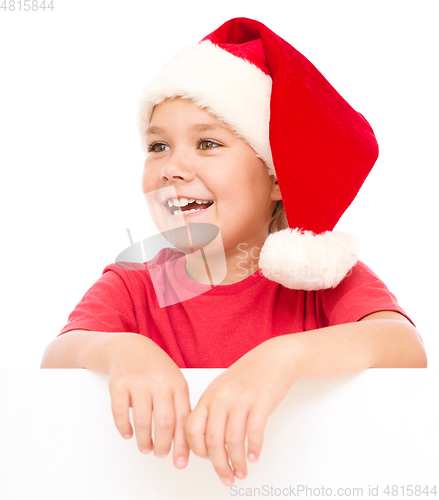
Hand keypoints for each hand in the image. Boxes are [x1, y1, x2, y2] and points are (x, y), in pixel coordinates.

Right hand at [106, 334, 190, 468]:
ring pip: (142, 420)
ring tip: (145, 448)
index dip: (182, 444)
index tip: (180, 462)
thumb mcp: (174, 383)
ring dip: (143, 440)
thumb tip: (184, 443)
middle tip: (160, 454)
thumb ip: (180, 408)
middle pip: (164, 422)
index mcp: (177, 384)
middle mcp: (159, 382)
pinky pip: (120, 412)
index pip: (183, 419)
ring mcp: (138, 382)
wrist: (130, 347)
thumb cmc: (156, 370)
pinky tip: (127, 434)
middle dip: (162, 445)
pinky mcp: (119, 383)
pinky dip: (124, 428)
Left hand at [185, 337, 296, 484]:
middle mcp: (221, 398)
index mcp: (208, 396)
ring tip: (241, 471)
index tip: (207, 461)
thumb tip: (205, 442)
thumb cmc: (247, 375)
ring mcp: (241, 399)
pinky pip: (254, 432)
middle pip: (213, 440)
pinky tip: (254, 456)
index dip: (198, 450)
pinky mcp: (261, 402)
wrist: (272, 358)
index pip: (193, 429)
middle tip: (226, 476)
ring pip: (233, 440)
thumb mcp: (221, 389)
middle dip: (219, 464)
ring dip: (237, 461)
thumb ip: (211, 411)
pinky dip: (253, 448)